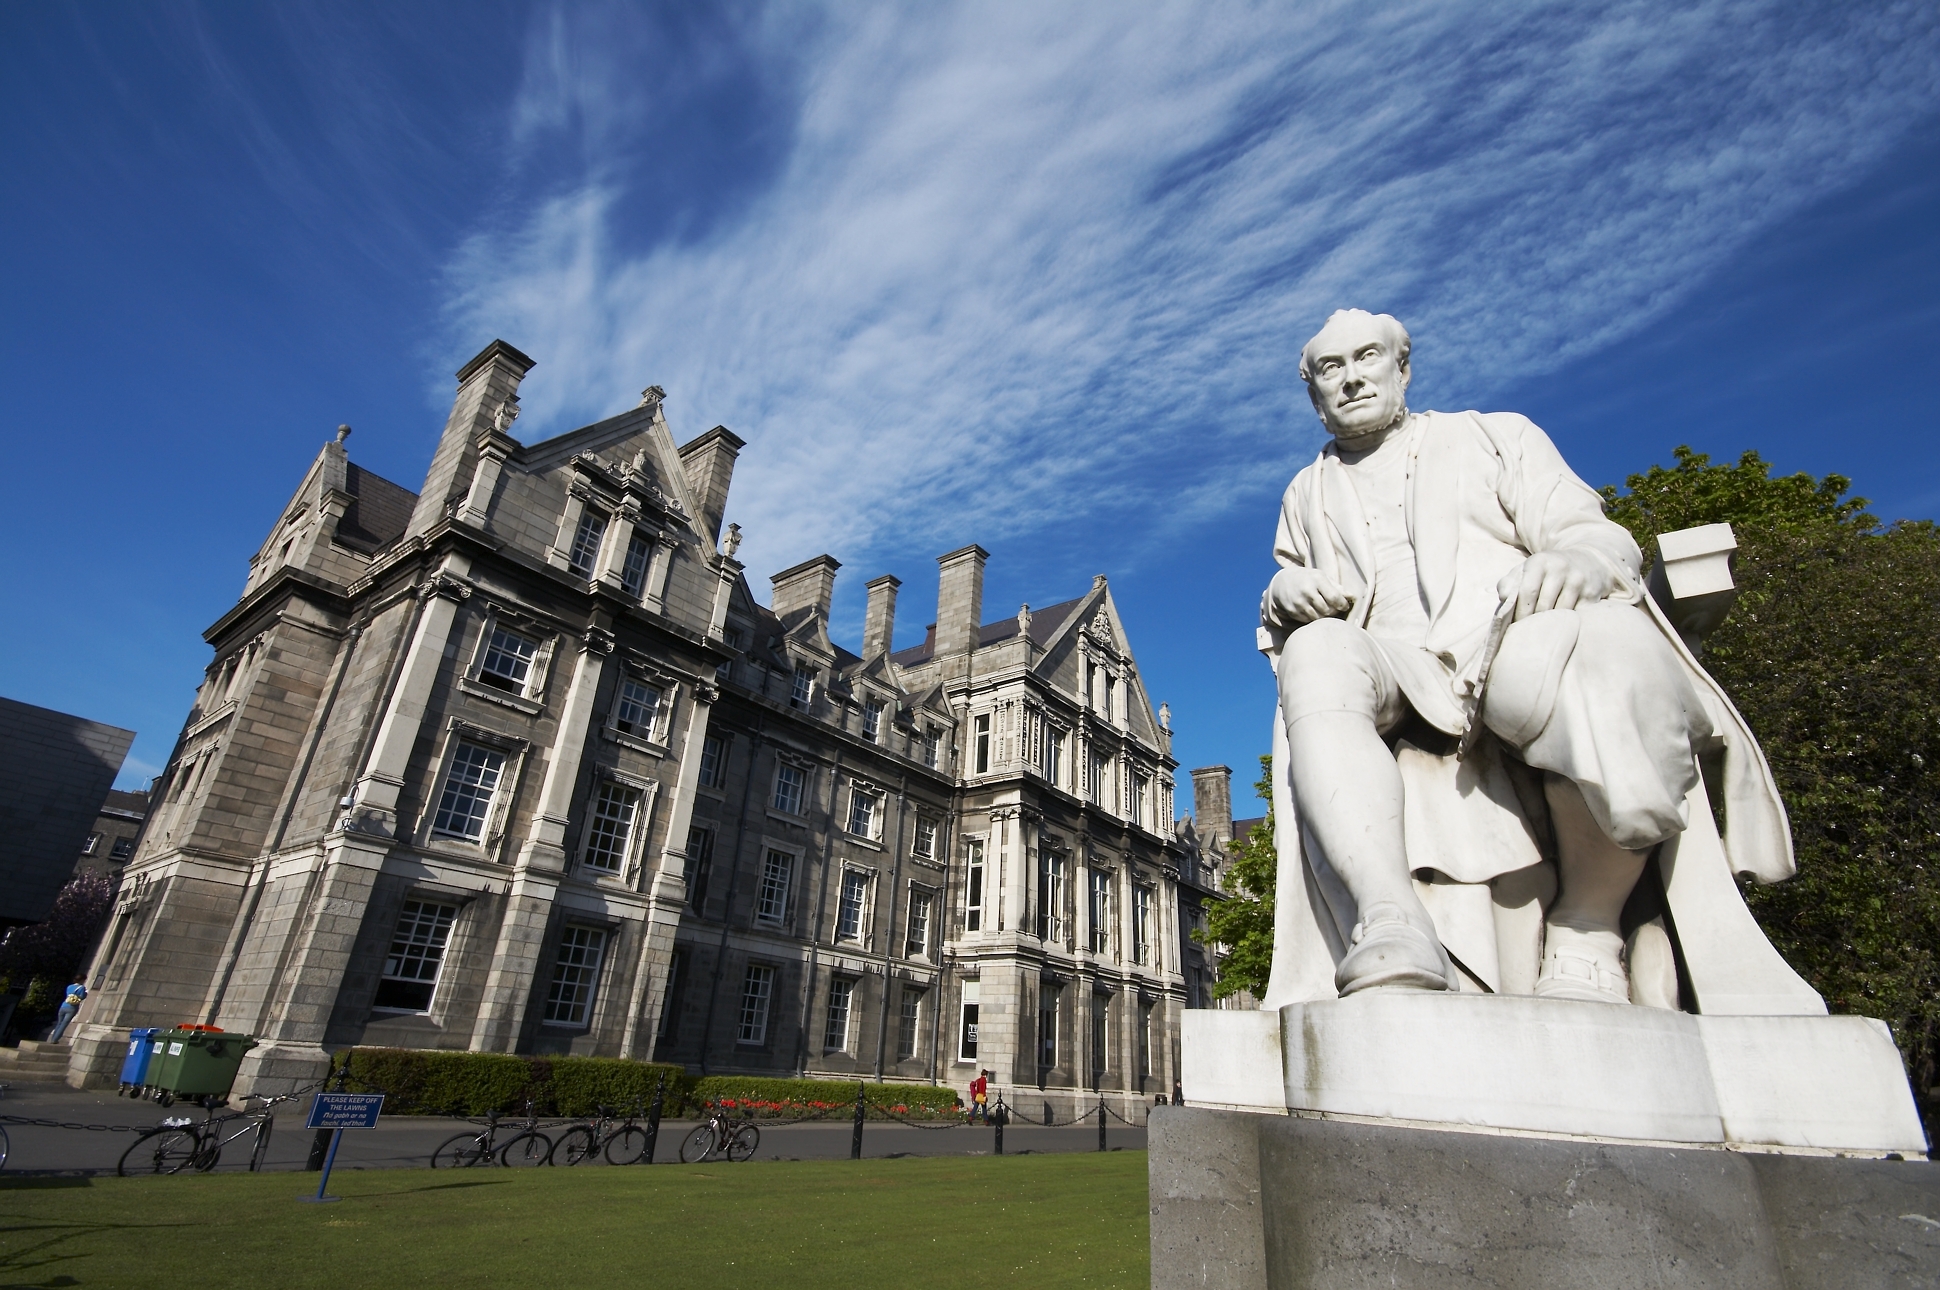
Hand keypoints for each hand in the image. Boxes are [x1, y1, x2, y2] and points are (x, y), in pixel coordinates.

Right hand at [1262, 565, 1351, 628]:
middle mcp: (1307, 590)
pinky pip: (1308, 620)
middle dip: (1334, 612)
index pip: (1334, 597)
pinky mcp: (1292, 611)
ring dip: (1324, 617)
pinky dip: (1313, 618)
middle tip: (1335, 609)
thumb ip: (1337, 587)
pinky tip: (1314, 612)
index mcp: (1317, 580)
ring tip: (1325, 611)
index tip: (1345, 606)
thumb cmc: (1308, 579)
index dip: (1342, 604)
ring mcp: (1298, 602)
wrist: (1283, 581)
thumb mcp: (1322, 577)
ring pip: (1318, 617)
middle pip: (1327, 610)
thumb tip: (1352, 596)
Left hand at [1495, 550, 1614, 620]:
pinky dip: (1568, 624)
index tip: (1516, 626)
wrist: (1589, 561)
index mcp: (1539, 561)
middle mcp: (1560, 567)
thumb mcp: (1528, 570)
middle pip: (1544, 605)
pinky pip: (1577, 616)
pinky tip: (1562, 627)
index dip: (1520, 612)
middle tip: (1528, 633)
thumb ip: (1510, 582)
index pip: (1527, 591)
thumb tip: (1503, 597)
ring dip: (1550, 625)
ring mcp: (1578, 579)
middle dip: (1534, 622)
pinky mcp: (1592, 592)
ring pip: (1561, 612)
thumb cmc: (1549, 571)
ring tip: (1543, 632)